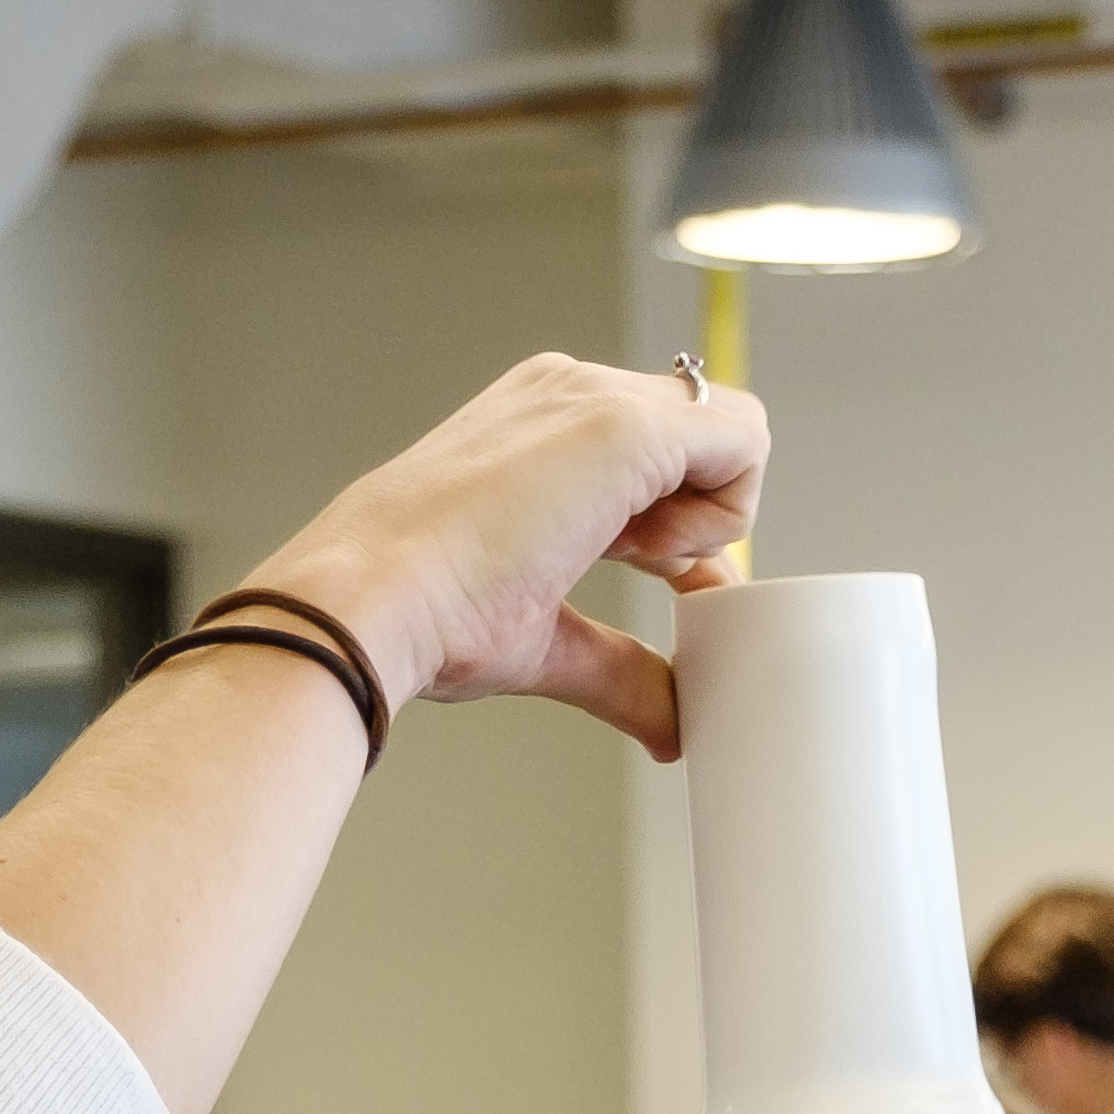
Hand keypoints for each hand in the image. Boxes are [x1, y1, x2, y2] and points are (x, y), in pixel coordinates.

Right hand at [236, 353, 765, 757]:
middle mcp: (569, 393)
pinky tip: (656, 556)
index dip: (687, 525)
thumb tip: (667, 720)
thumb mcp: (543, 634)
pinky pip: (744, 438)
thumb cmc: (427, 617)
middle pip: (705, 435)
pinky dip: (725, 513)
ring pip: (730, 429)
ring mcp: (592, 398)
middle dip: (705, 519)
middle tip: (664, 582)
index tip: (671, 589)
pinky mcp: (621, 425)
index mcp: (541, 424)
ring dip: (713, 514)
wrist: (370, 602)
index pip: (662, 451)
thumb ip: (617, 667)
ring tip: (644, 565)